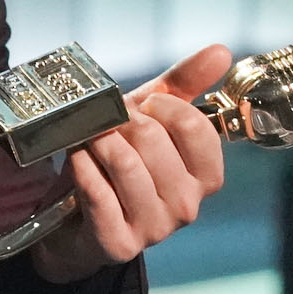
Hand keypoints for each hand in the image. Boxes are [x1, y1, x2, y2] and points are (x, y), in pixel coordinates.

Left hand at [31, 46, 231, 283]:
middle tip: (106, 124)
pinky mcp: (119, 243)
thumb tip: (220, 50)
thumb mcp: (149, 119)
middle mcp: (187, 206)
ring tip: (89, 139)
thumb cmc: (118, 163)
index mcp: (205, 176)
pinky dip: (81, 166)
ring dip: (97, 142)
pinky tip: (76, 158)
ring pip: (125, 164)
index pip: (199, 129)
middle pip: (155, 141)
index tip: (143, 106)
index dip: (165, 108)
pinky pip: (97, 191)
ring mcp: (155, 228)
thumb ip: (182, 86)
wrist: (72, 220)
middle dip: (122, 123)